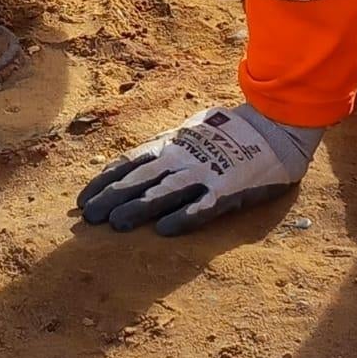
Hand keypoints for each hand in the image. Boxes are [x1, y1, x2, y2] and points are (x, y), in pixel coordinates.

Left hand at [77, 103, 323, 235]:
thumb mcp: (191, 130)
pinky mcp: (229, 189)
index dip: (103, 181)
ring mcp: (205, 173)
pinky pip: (203, 206)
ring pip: (164, 192)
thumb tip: (137, 161)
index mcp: (171, 143)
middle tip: (87, 217)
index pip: (128, 163)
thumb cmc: (230, 131)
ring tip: (115, 224)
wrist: (275, 126)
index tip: (81, 199)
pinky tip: (165, 230)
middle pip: (139, 179)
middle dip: (111, 197)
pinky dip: (184, 217)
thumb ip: (167, 146)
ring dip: (138, 207)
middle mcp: (182, 157)